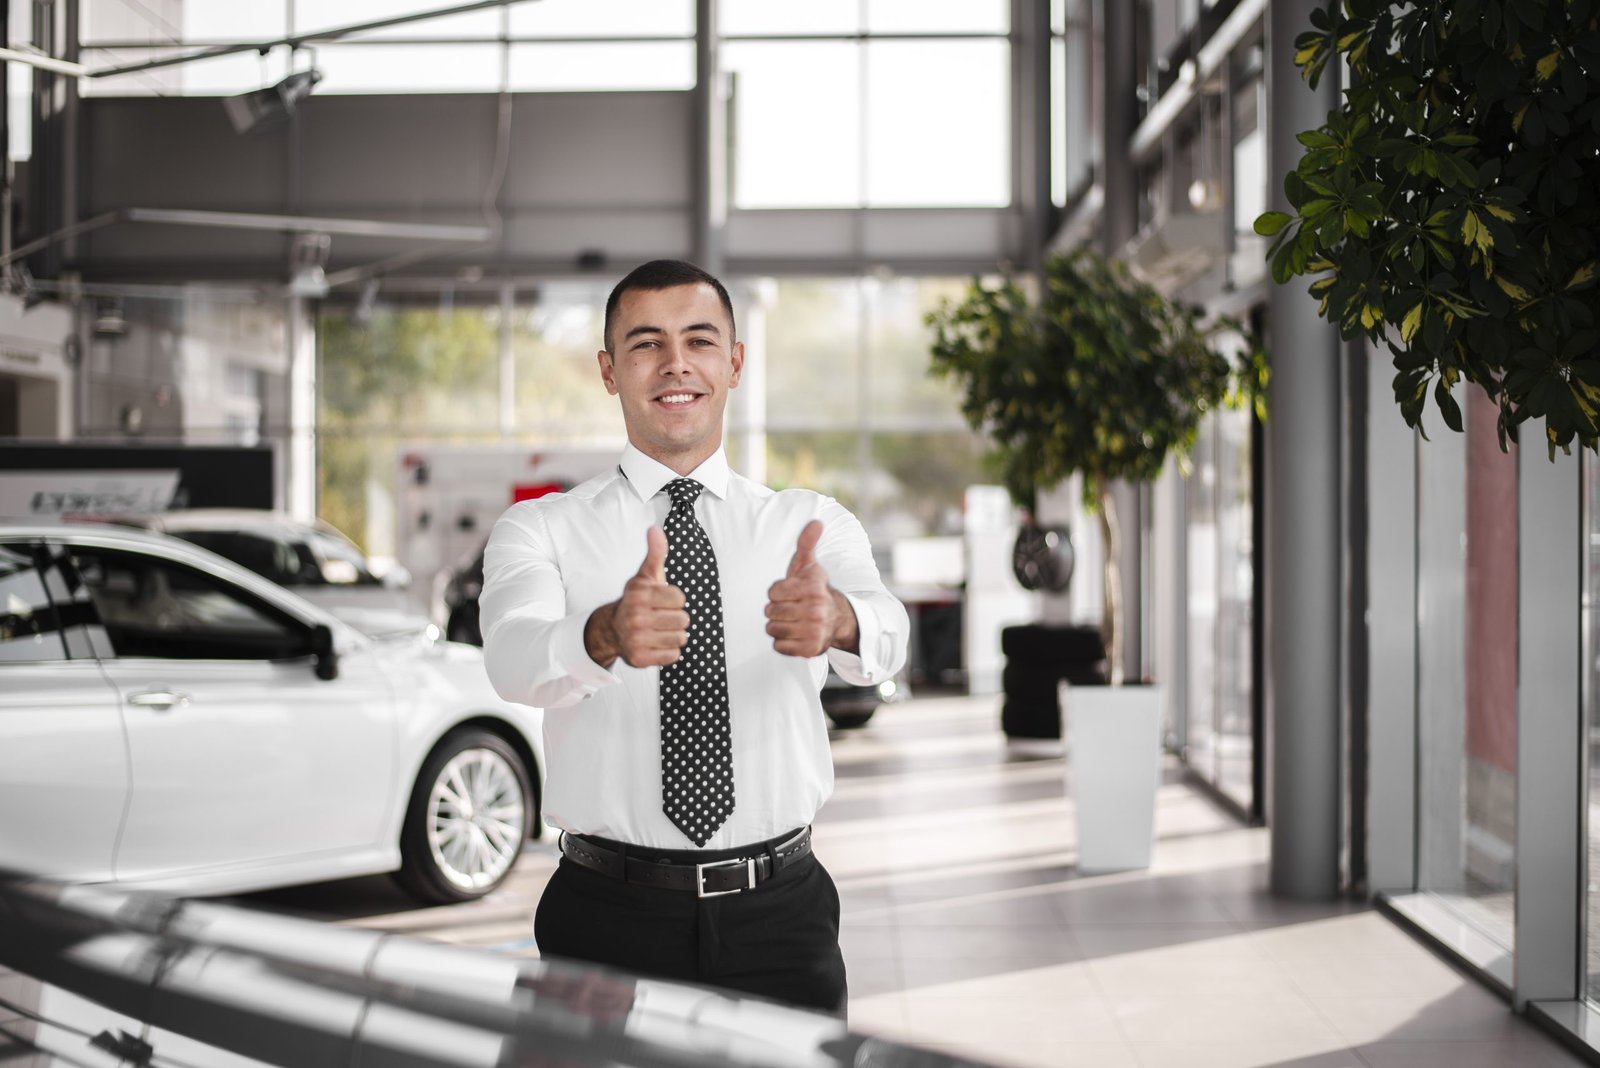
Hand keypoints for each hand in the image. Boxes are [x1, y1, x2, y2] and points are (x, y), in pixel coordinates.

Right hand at [585, 528, 689, 667]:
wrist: (612, 629)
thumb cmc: (637, 601)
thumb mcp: (645, 576)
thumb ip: (655, 554)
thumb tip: (655, 529)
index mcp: (639, 595)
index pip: (680, 599)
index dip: (675, 600)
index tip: (663, 601)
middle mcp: (635, 617)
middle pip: (683, 620)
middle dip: (676, 618)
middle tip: (661, 617)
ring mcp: (636, 639)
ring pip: (680, 639)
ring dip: (674, 635)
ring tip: (660, 630)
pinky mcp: (639, 659)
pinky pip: (673, 656)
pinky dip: (669, 652)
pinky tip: (656, 644)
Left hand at [765, 520, 858, 656]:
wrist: (837, 619)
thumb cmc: (814, 590)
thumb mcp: (809, 566)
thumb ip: (807, 543)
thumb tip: (816, 522)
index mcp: (813, 588)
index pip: (772, 592)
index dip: (776, 593)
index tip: (789, 593)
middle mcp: (816, 610)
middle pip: (770, 612)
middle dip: (776, 610)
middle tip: (791, 608)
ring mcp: (814, 631)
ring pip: (772, 630)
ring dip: (777, 626)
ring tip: (792, 621)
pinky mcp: (810, 649)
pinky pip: (778, 647)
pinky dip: (782, 643)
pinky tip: (794, 634)